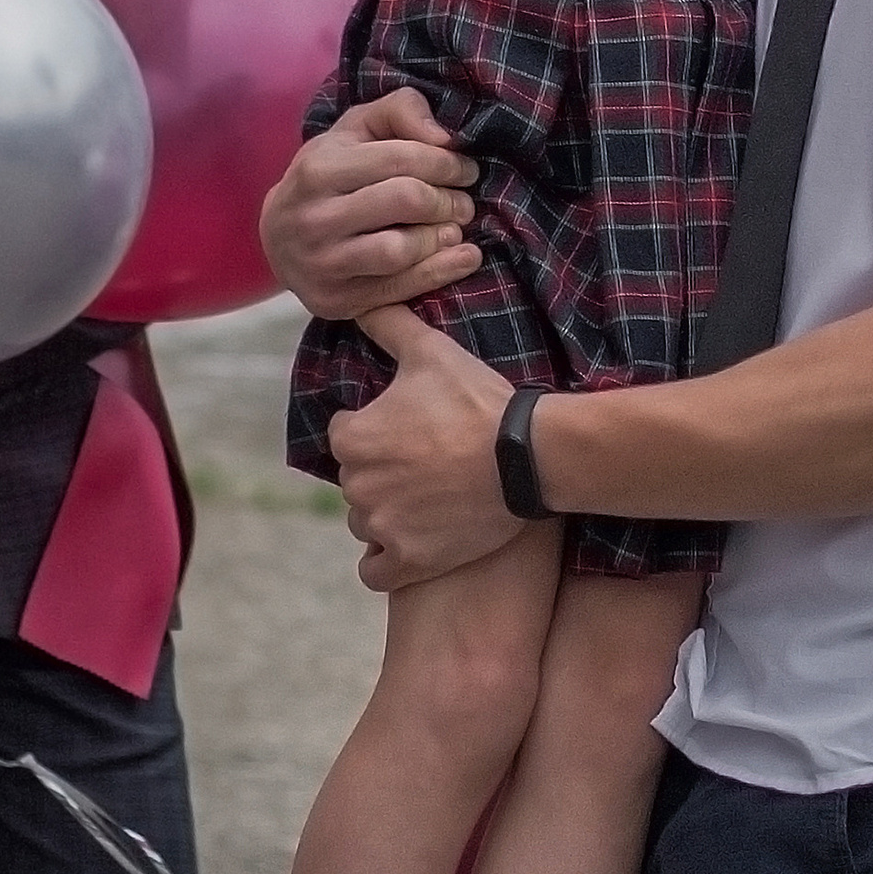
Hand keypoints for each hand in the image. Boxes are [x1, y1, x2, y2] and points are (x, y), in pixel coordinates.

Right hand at [259, 90, 479, 319]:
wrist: (279, 234)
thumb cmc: (331, 172)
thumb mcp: (356, 128)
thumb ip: (401, 110)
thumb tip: (444, 137)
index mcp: (319, 169)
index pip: (401, 159)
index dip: (445, 164)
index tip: (465, 170)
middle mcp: (314, 218)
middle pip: (406, 201)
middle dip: (448, 200)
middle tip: (463, 203)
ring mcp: (322, 264)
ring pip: (401, 251)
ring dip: (442, 238)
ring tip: (454, 229)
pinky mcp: (334, 301)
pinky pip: (399, 290)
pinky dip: (440, 273)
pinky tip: (461, 258)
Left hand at [331, 304, 520, 588]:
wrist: (526, 458)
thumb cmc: (477, 402)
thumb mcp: (432, 352)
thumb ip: (388, 324)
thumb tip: (359, 303)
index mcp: (355, 438)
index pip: (345, 434)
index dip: (374, 428)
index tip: (408, 427)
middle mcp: (358, 485)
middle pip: (356, 479)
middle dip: (382, 472)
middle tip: (426, 461)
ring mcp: (382, 527)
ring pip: (365, 523)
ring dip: (386, 514)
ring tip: (429, 499)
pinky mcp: (409, 561)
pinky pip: (375, 570)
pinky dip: (387, 560)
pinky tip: (412, 543)